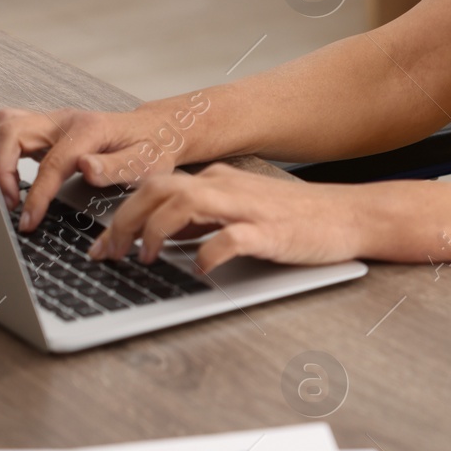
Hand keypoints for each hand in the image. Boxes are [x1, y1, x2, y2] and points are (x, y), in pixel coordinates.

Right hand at [0, 105, 184, 230]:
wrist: (156, 131)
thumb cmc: (152, 148)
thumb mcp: (146, 164)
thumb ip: (116, 167)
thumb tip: (87, 168)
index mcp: (90, 129)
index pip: (51, 161)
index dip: (36, 193)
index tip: (28, 218)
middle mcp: (66, 120)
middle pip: (12, 130)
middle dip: (0, 167)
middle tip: (10, 201)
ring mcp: (54, 121)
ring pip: (5, 126)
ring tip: (8, 192)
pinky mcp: (47, 128)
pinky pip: (11, 131)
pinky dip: (2, 153)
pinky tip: (11, 176)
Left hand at [88, 164, 362, 272]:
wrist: (350, 216)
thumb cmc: (295, 221)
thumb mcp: (239, 213)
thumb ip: (201, 221)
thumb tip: (158, 238)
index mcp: (216, 181)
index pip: (154, 186)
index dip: (118, 215)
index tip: (100, 246)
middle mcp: (226, 187)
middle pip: (158, 190)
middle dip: (123, 221)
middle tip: (108, 254)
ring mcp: (248, 208)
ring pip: (183, 203)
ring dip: (154, 231)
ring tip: (143, 259)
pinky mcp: (269, 232)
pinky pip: (228, 238)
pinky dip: (205, 255)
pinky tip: (199, 270)